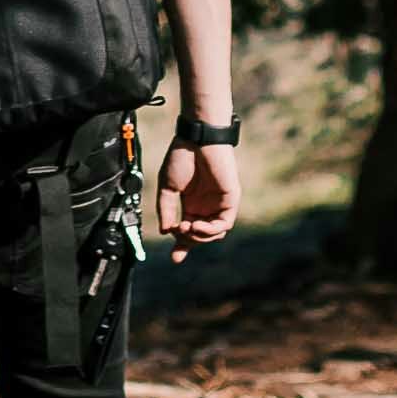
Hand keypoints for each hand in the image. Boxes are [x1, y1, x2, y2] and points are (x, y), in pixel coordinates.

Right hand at [157, 120, 240, 245]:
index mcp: (191, 203)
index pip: (187, 230)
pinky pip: (224, 224)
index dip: (181, 245)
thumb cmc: (182, 157)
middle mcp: (206, 206)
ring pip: (213, 234)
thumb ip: (166, 209)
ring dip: (199, 237)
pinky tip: (197, 225)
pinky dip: (210, 230)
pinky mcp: (230, 200)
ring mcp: (219, 204)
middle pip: (200, 236)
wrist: (198, 139)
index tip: (174, 258)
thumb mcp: (168, 187)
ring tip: (187, 227)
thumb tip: (166, 231)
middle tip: (178, 232)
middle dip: (188, 241)